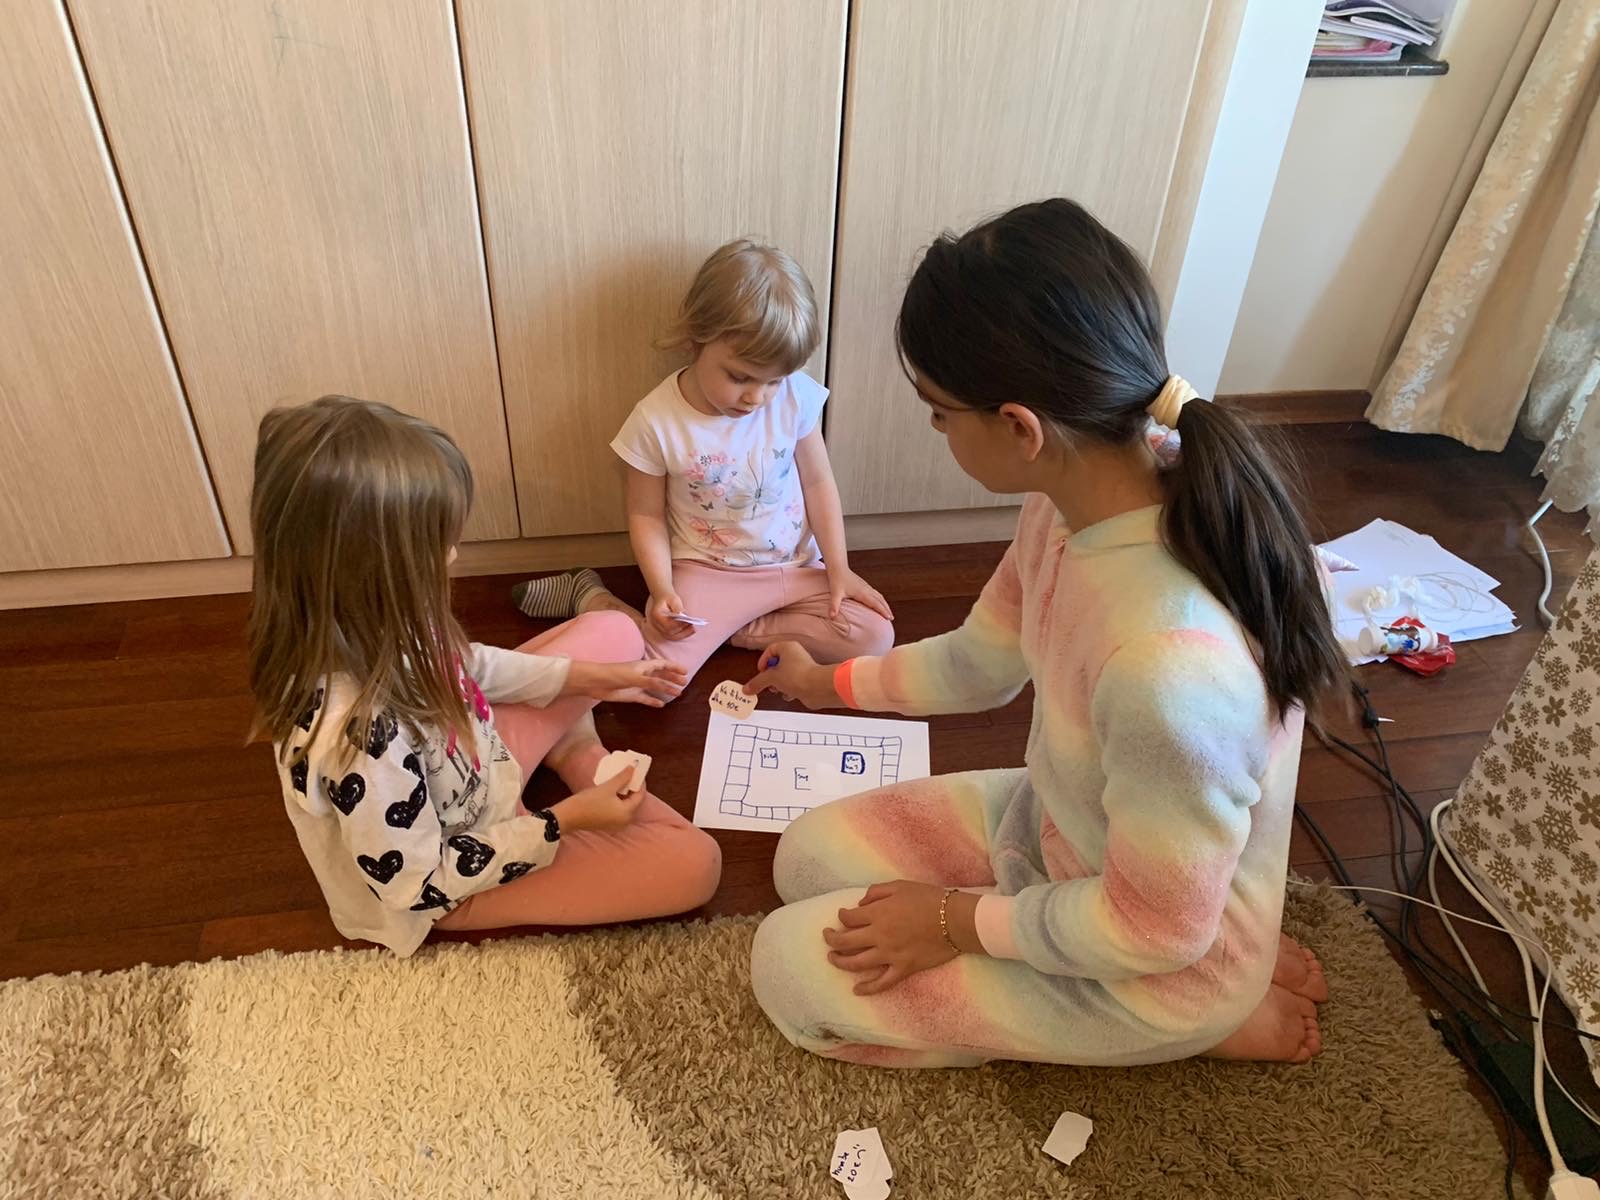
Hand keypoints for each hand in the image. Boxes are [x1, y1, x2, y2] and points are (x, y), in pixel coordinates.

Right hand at [551, 768, 644, 831]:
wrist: (568, 817)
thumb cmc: (589, 802)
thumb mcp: (607, 787)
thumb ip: (623, 777)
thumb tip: (633, 768)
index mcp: (628, 814)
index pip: (640, 796)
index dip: (640, 782)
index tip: (637, 771)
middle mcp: (625, 821)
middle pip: (634, 802)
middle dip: (633, 788)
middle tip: (630, 774)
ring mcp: (616, 825)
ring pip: (626, 806)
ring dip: (625, 794)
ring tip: (622, 780)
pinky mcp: (608, 824)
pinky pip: (619, 810)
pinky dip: (619, 800)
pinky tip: (614, 791)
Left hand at [565, 658, 686, 706]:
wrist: (595, 682)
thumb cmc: (615, 674)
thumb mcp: (636, 677)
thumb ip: (652, 682)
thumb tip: (669, 686)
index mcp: (644, 666)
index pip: (663, 664)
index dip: (674, 667)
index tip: (685, 672)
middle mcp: (642, 674)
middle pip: (661, 675)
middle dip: (673, 678)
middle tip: (684, 683)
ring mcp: (637, 685)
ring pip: (655, 687)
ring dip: (666, 690)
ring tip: (677, 694)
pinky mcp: (631, 695)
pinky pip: (645, 698)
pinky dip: (653, 701)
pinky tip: (661, 705)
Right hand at [647, 591, 693, 639]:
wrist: (663, 598)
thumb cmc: (668, 598)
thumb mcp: (673, 599)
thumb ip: (678, 608)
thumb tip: (683, 616)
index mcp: (656, 615)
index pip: (667, 624)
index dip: (678, 624)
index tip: (688, 621)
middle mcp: (656, 624)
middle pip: (669, 632)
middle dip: (682, 630)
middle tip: (693, 625)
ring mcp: (660, 629)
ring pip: (672, 636)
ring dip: (684, 634)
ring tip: (694, 629)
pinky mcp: (665, 631)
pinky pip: (674, 636)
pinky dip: (683, 634)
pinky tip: (691, 630)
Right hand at [743, 641, 839, 709]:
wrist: (818, 688)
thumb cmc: (798, 675)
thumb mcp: (771, 678)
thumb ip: (757, 682)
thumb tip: (747, 688)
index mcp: (788, 647)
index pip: (770, 650)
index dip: (763, 661)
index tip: (761, 672)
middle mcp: (795, 655)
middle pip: (777, 664)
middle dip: (771, 676)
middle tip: (768, 683)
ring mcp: (802, 667)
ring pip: (784, 676)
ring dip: (779, 685)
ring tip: (779, 689)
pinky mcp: (806, 680)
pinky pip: (793, 684)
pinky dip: (789, 690)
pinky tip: (789, 694)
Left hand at [823, 881, 960, 995]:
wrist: (955, 920)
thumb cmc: (929, 899)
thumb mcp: (900, 886)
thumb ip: (876, 893)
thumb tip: (860, 904)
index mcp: (878, 913)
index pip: (848, 918)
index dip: (841, 917)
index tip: (841, 916)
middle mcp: (879, 935)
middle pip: (845, 941)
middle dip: (831, 940)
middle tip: (827, 937)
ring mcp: (890, 954)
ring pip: (856, 963)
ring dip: (840, 962)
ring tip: (832, 959)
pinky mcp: (903, 968)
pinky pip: (882, 982)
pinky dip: (868, 988)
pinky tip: (856, 990)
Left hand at [827, 568, 893, 621]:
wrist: (838, 568)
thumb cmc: (837, 580)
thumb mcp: (835, 594)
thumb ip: (834, 606)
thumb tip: (831, 617)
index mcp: (862, 592)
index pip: (875, 603)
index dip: (883, 610)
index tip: (889, 617)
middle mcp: (866, 589)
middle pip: (880, 600)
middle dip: (886, 609)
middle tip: (892, 618)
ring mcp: (866, 587)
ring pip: (879, 596)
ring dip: (884, 604)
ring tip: (888, 612)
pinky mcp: (864, 585)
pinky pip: (876, 593)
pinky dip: (880, 599)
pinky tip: (880, 602)